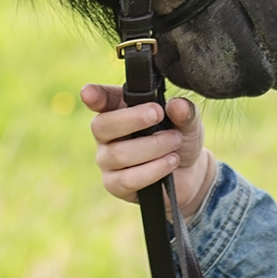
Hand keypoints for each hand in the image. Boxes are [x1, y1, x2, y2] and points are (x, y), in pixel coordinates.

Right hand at [79, 84, 217, 219]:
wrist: (188, 173)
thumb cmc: (179, 138)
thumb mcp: (187, 121)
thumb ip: (184, 111)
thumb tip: (177, 105)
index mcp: (118, 108)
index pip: (100, 99)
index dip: (93, 96)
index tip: (88, 93)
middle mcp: (106, 133)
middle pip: (102, 125)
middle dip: (132, 119)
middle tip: (158, 114)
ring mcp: (107, 160)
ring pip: (119, 154)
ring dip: (153, 146)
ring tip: (175, 141)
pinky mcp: (114, 184)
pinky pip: (128, 179)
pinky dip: (153, 169)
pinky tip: (170, 162)